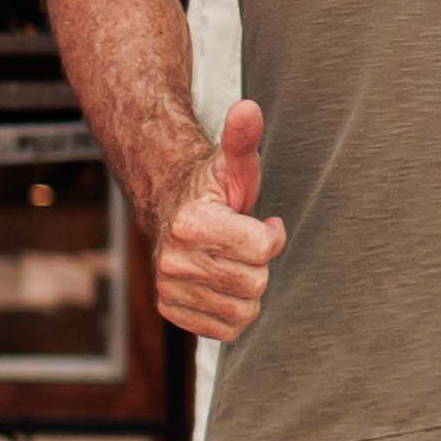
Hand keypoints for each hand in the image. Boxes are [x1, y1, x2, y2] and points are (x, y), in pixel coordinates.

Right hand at [148, 102, 285, 341]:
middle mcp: (173, 259)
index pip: (262, 250)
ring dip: (248, 290)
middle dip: (259, 265)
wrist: (171, 210)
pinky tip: (222, 284)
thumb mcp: (233, 164)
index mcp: (191, 223)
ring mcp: (169, 287)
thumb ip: (243, 139)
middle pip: (255, 284)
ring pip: (242, 312)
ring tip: (233, 263)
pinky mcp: (171, 309)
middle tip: (243, 245)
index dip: (271, 237)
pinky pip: (224, 330)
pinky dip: (232, 312)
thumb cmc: (211, 190)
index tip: (260, 224)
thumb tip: (248, 110)